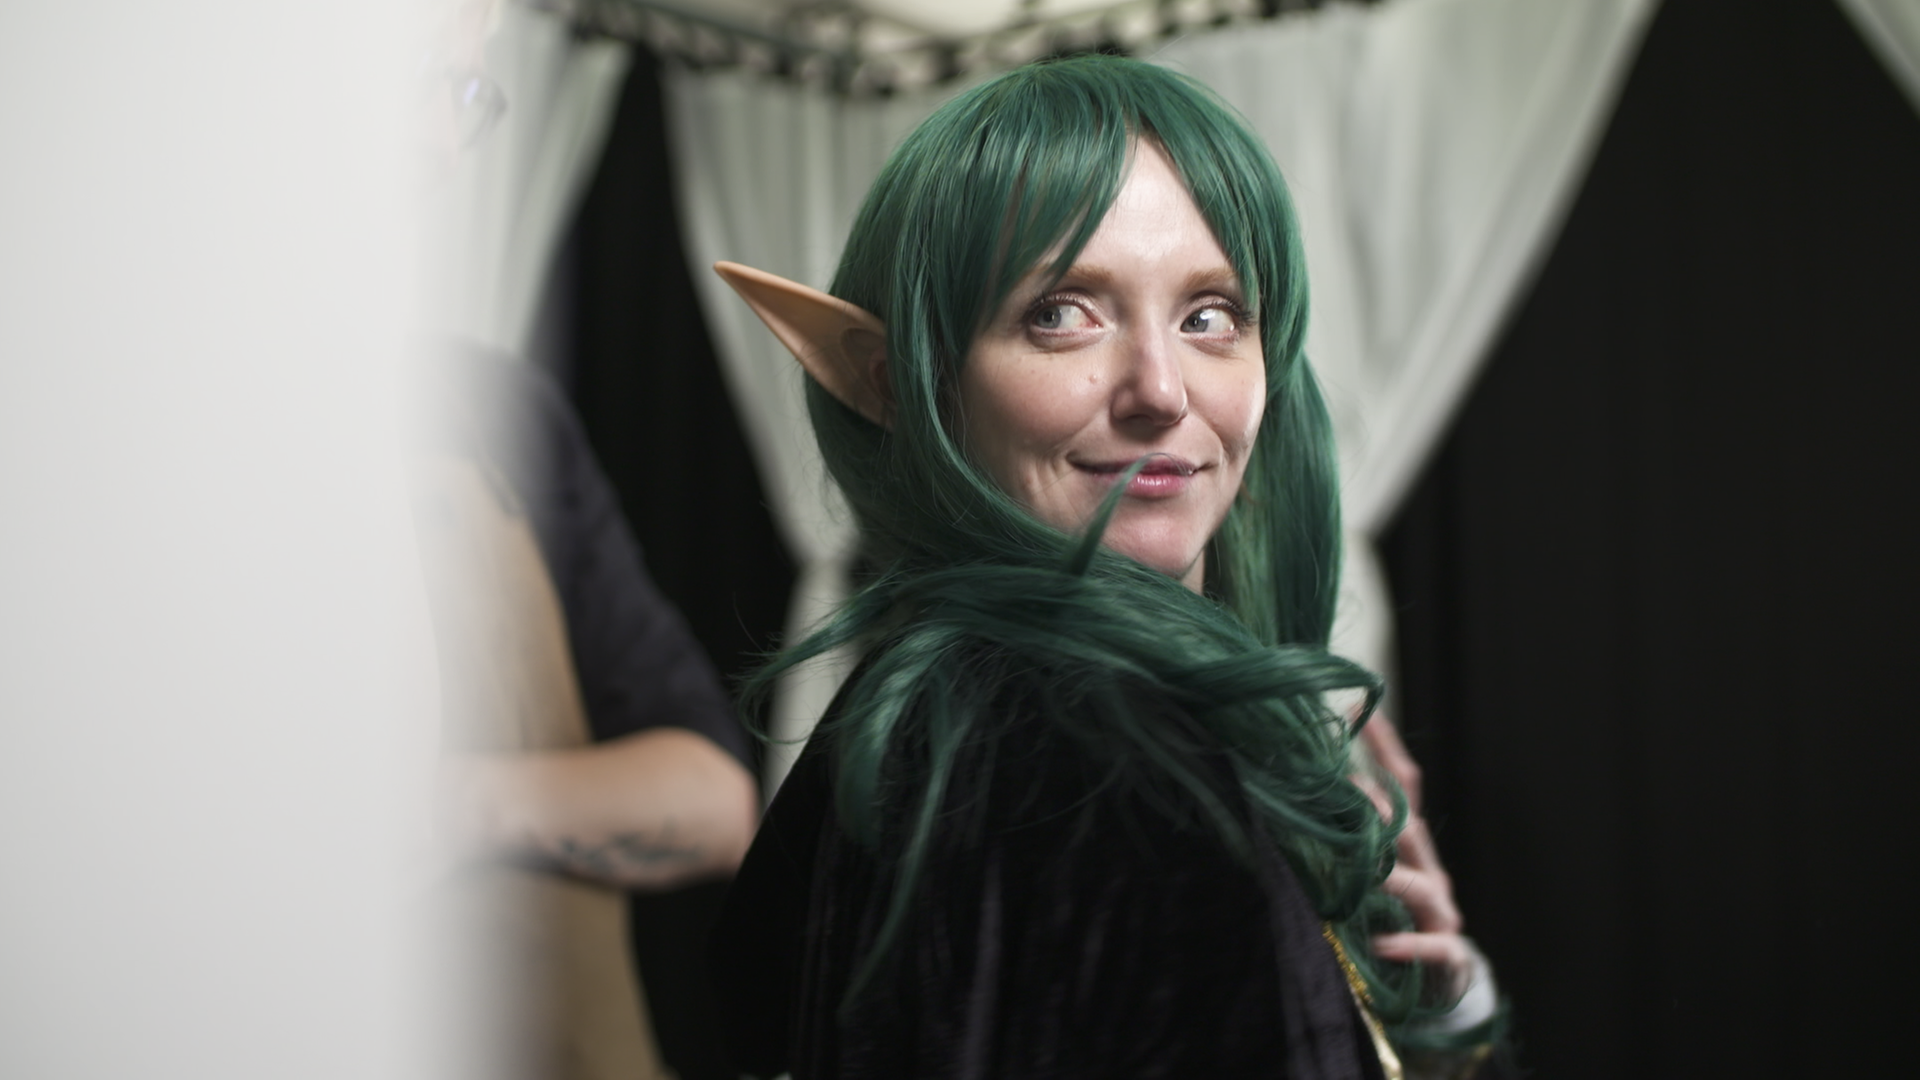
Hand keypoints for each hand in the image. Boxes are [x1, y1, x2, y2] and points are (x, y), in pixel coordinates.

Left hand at [1357, 714, 1476, 1005]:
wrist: (1439, 977)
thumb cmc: (1393, 915)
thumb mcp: (1371, 871)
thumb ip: (1346, 836)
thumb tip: (1296, 792)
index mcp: (1412, 843)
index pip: (1403, 786)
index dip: (1386, 747)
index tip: (1362, 708)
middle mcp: (1430, 868)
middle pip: (1411, 829)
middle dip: (1384, 811)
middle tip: (1350, 792)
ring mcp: (1442, 911)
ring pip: (1422, 886)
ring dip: (1395, 877)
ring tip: (1370, 874)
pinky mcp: (1446, 953)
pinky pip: (1430, 947)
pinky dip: (1408, 945)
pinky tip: (1382, 944)